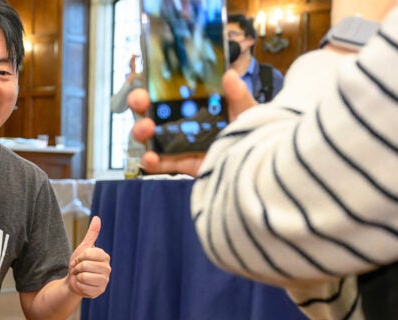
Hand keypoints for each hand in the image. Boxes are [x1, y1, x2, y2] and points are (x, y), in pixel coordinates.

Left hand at [68, 217, 110, 298]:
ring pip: (84, 277)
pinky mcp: (99, 292)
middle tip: (79, 270)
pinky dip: (79, 286)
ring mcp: (104, 281)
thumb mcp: (83, 248)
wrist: (74, 281)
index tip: (79, 260)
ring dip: (78, 277)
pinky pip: (83, 287)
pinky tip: (82, 285)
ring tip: (80, 277)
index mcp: (105, 256)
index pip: (88, 253)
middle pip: (85, 265)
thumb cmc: (79, 263)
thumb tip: (97, 218)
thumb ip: (91, 234)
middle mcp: (107, 268)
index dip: (79, 257)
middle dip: (77, 267)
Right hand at [127, 69, 257, 175]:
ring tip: (146, 129)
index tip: (143, 77)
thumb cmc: (253, 131)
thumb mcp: (247, 110)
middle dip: (139, 103)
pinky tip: (150, 159)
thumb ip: (238, 96)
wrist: (259, 162)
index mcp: (194, 102)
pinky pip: (161, 164)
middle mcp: (181, 120)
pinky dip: (151, 162)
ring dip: (141, 131)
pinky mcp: (181, 164)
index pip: (166, 88)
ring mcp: (178, 142)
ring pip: (150, 136)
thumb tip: (230, 77)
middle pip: (151, 109)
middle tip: (140, 100)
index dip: (150, 82)